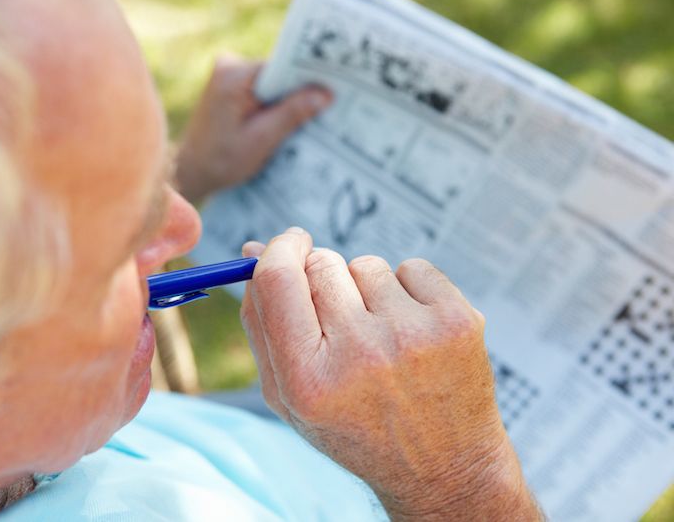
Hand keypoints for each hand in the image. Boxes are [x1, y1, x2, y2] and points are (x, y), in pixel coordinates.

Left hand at [176, 56, 331, 201]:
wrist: (191, 171)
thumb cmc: (221, 160)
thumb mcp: (262, 139)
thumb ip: (292, 114)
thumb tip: (325, 94)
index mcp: (233, 75)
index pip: (283, 66)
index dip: (309, 78)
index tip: (335, 89)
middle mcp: (229, 66)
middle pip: (279, 73)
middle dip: (300, 91)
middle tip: (328, 107)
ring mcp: (228, 74)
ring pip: (273, 82)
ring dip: (288, 100)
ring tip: (308, 119)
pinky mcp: (231, 86)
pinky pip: (263, 89)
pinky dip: (275, 104)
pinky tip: (286, 122)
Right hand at [240, 229, 541, 520]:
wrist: (443, 467)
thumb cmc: (356, 428)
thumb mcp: (290, 397)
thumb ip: (261, 324)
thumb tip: (254, 249)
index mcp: (308, 381)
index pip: (277, 278)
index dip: (279, 249)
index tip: (291, 244)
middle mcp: (361, 355)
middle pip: (321, 263)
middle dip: (324, 278)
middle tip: (343, 319)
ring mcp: (413, 336)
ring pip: (367, 264)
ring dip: (368, 290)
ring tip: (383, 338)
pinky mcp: (457, 321)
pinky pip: (413, 267)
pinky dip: (409, 290)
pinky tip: (415, 332)